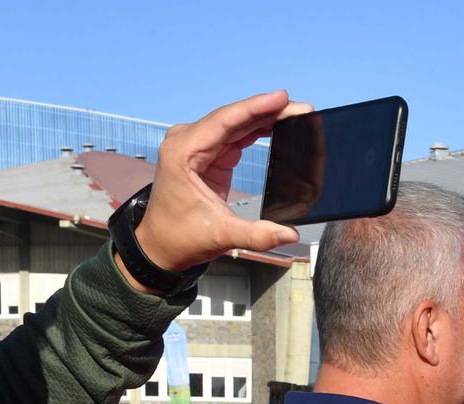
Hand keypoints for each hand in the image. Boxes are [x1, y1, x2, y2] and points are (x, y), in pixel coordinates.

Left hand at [130, 92, 311, 280]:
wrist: (162, 244)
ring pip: (237, 123)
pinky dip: (258, 129)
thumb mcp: (220, 235)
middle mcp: (187, 141)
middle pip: (233, 118)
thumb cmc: (181, 236)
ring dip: (265, 118)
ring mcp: (197, 144)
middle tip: (301, 110)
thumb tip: (290, 234)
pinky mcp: (209, 153)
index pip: (224, 121)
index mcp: (182, 153)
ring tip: (296, 115)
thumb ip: (257, 235)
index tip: (281, 98)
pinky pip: (236, 134)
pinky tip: (279, 124)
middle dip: (268, 111)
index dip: (255, 107)